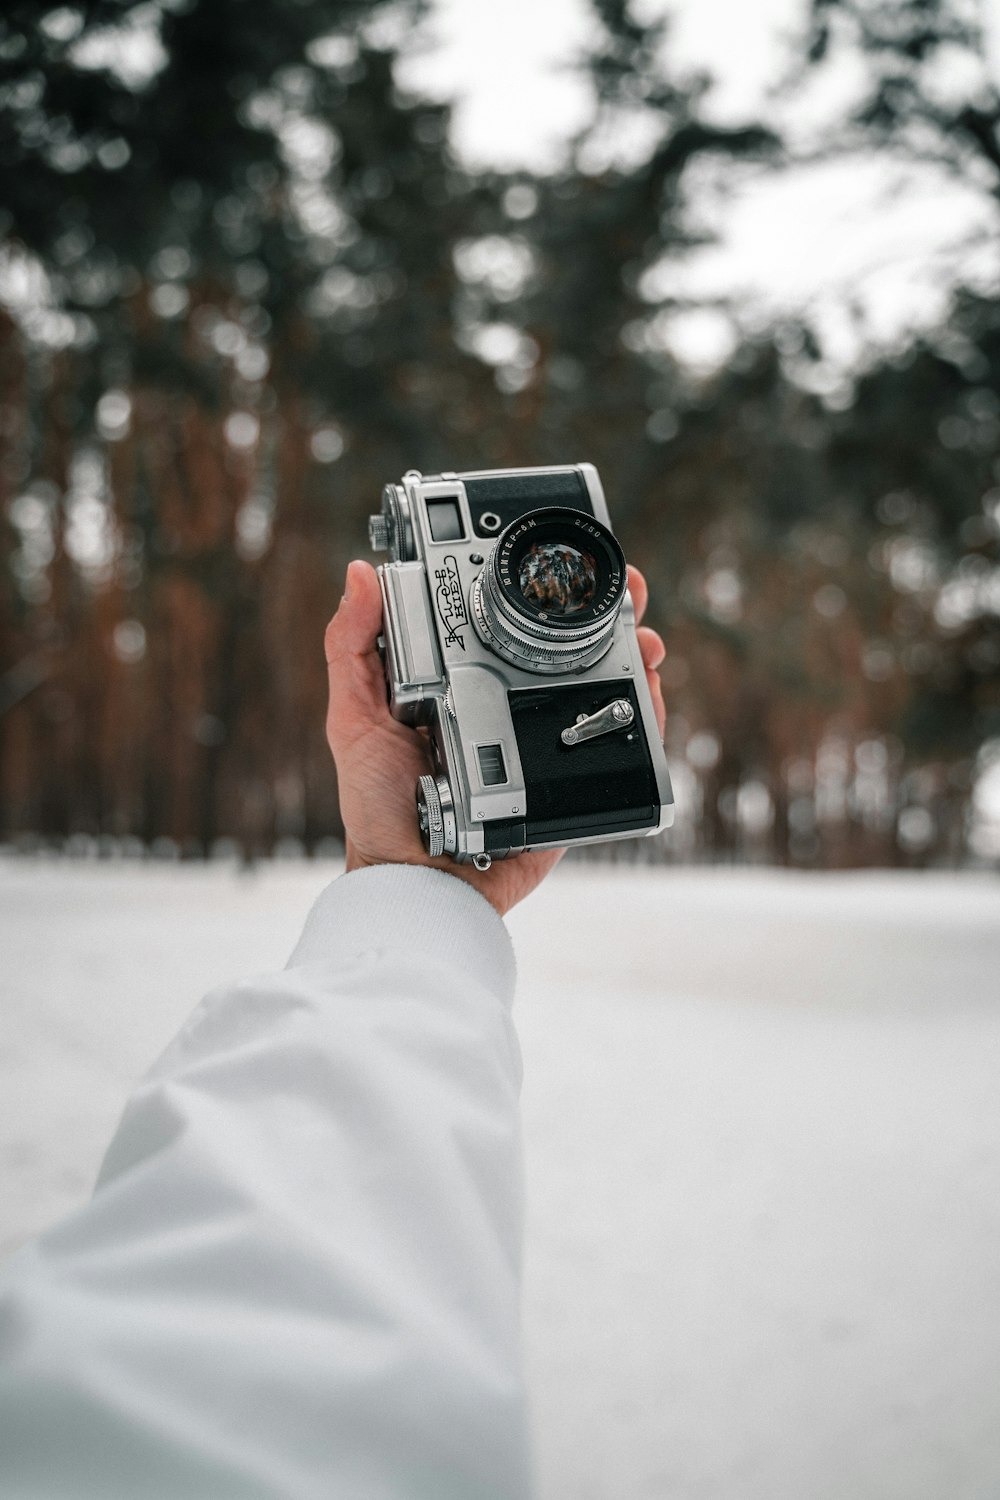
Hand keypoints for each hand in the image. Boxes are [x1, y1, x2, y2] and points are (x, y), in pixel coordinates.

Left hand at [324, 560, 665, 916]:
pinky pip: (615, 742)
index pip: (504, 618)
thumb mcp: (353, 718)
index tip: (559, 557)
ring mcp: (541, 740)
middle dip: (604, 611)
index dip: (537, 586)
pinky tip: (650, 691)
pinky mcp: (568, 779)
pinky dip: (642, 715)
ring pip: (600, 686)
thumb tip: (362, 574)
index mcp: (458, 679)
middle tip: (628, 587)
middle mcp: (505, 703)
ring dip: (633, 654)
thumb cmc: (379, 807)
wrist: (419, 881)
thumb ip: (351, 647)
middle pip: (566, 644)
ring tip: (645, 638)